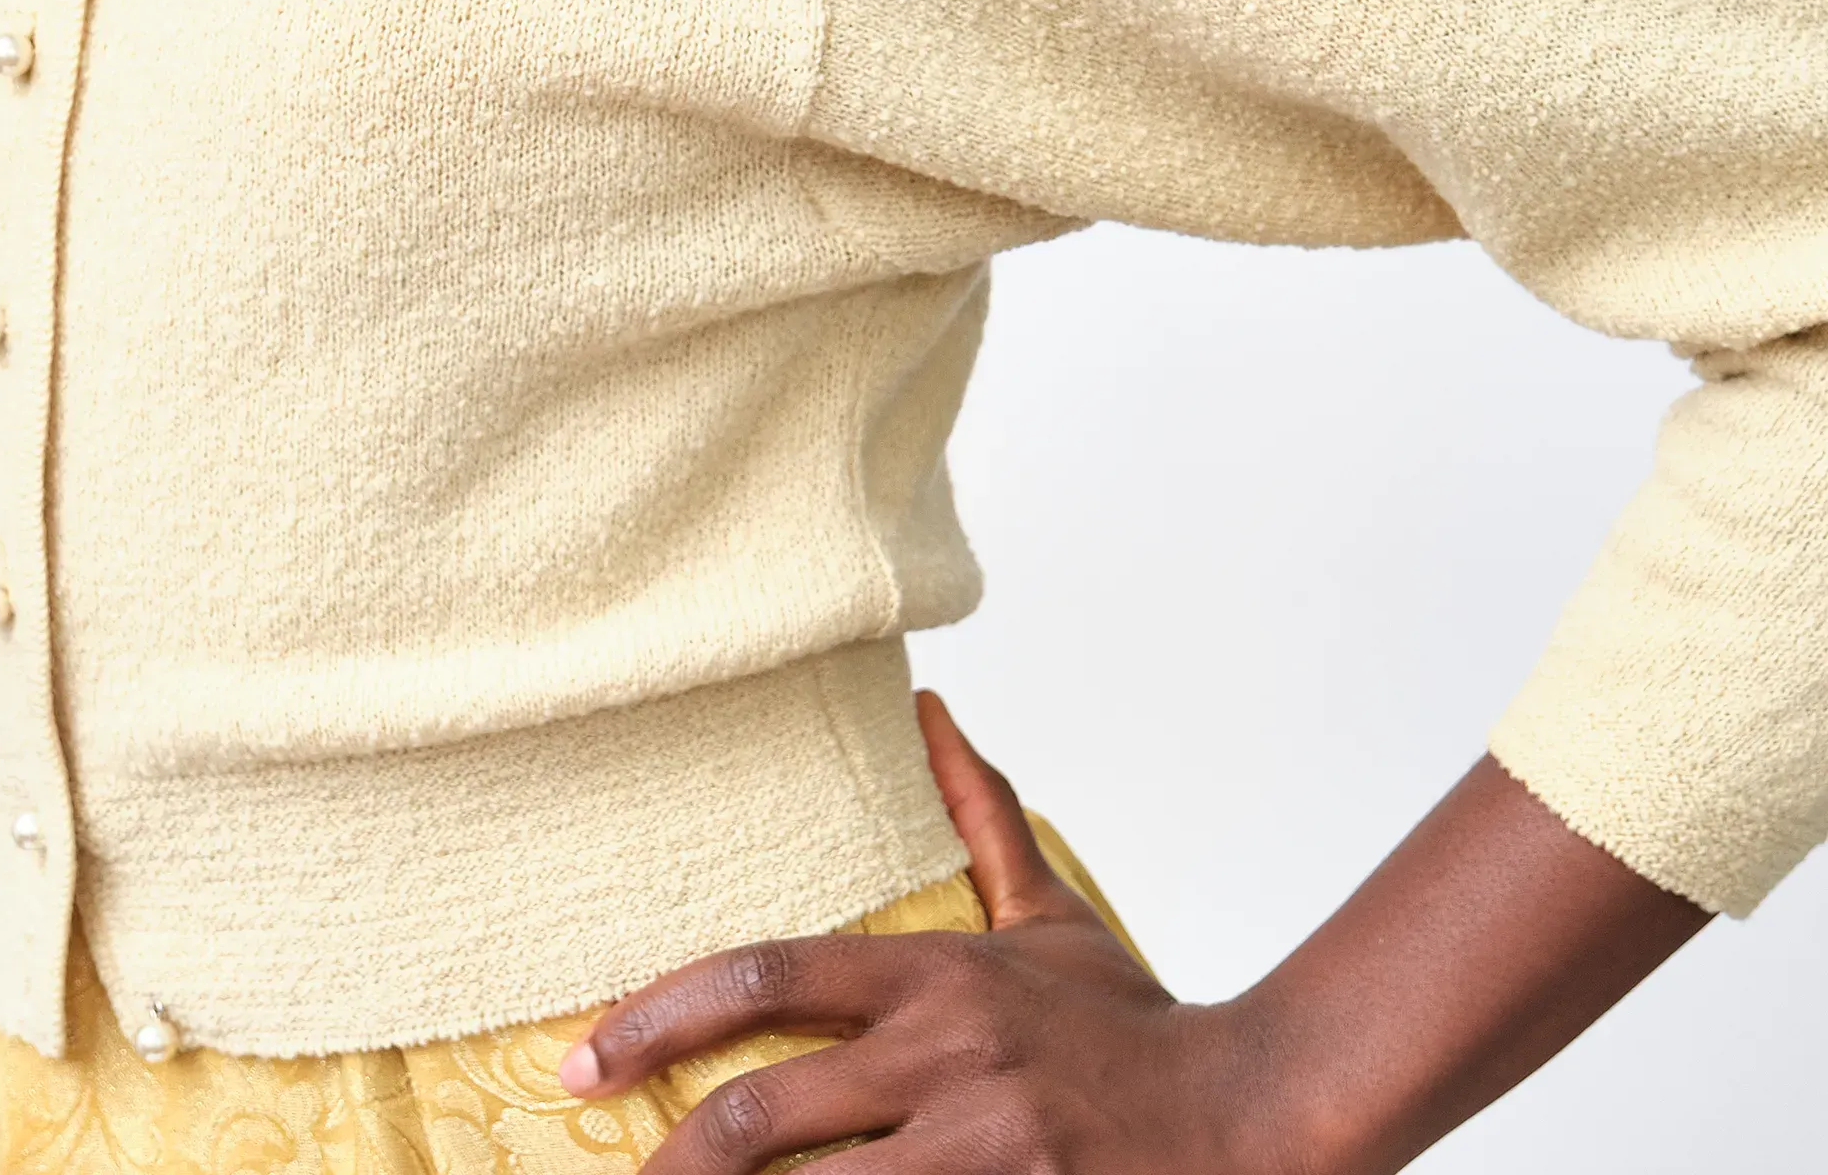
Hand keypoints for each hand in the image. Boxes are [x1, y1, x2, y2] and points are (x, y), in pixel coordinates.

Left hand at [557, 690, 1287, 1174]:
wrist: (1254, 1114)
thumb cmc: (1131, 1027)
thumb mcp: (1046, 917)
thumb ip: (980, 814)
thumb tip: (931, 709)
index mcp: (935, 979)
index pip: (767, 979)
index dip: (662, 1014)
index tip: (584, 1054)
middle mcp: (945, 1058)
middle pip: (768, 1112)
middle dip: (673, 1155)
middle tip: (612, 1169)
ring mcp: (981, 1150)